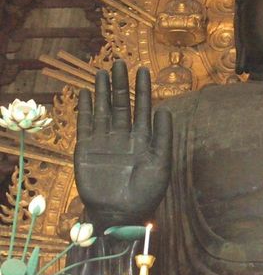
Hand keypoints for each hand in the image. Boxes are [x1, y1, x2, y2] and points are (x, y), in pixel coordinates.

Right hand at [74, 60, 171, 229]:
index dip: (143, 89)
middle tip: (120, 62)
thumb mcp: (162, 163)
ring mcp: (105, 141)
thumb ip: (163, 136)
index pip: (143, 107)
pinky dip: (85, 109)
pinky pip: (85, 124)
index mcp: (144, 138)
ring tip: (102, 71)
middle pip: (121, 103)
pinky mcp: (86, 149)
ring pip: (103, 110)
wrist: (121, 213)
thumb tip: (165, 109)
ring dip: (102, 91)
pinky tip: (85, 93)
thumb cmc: (147, 192)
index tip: (144, 70)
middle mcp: (124, 136)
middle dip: (121, 84)